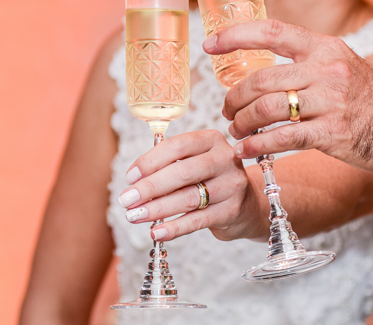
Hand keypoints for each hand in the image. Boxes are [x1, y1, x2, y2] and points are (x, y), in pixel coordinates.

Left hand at [117, 130, 264, 241]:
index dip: (150, 161)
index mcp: (212, 140)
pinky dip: (174, 228)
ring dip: (157, 209)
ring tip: (134, 216)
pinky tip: (156, 232)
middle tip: (126, 200)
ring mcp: (232, 185)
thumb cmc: (210, 180)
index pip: (177, 146)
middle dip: (150, 187)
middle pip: (182, 172)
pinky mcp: (232, 210)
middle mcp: (225, 159)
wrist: (246, 204)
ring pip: (188, 197)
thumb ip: (169, 165)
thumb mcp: (195, 163)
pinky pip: (197, 220)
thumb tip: (135, 182)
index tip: (130, 177)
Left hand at [204, 19, 372, 174]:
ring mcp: (330, 102)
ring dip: (242, 122)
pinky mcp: (332, 132)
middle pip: (262, 79)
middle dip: (234, 97)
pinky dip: (258, 144)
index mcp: (325, 47)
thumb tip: (262, 60)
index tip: (210, 44)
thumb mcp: (342, 63)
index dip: (236, 35)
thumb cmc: (367, 96)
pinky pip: (283, 137)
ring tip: (236, 130)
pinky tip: (247, 149)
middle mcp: (327, 70)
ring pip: (267, 108)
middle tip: (227, 110)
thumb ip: (307, 59)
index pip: (273, 31)